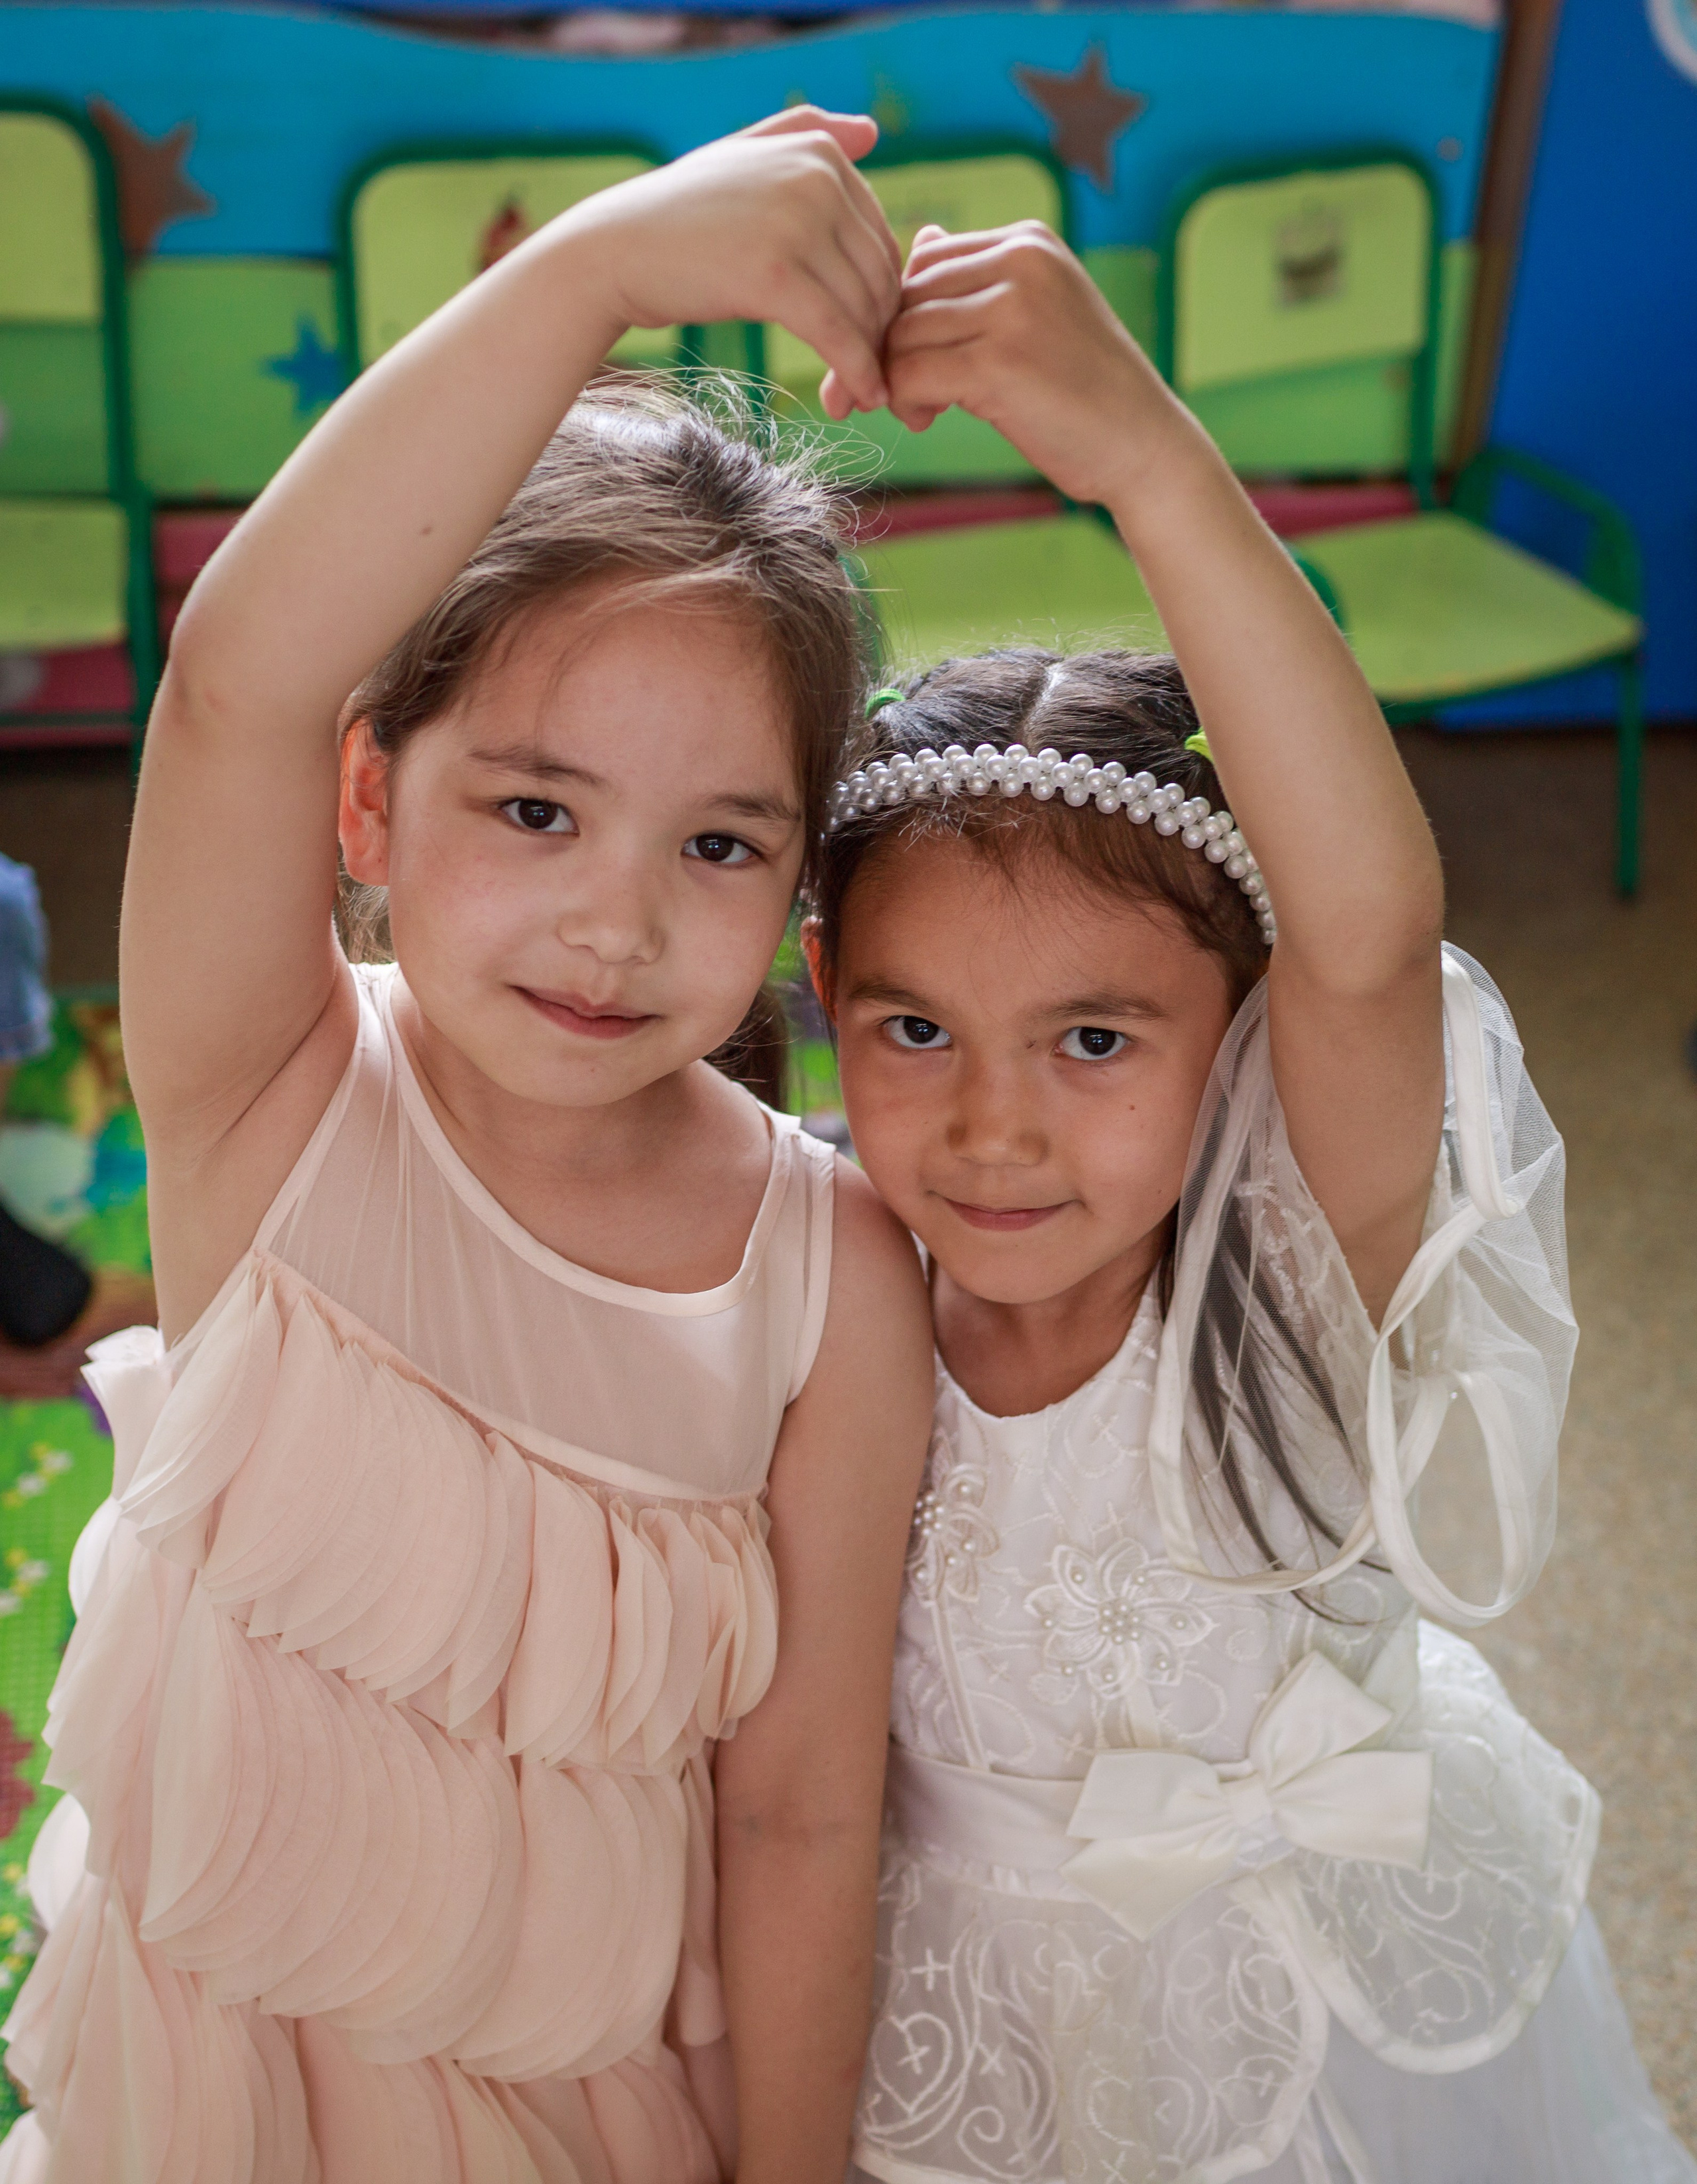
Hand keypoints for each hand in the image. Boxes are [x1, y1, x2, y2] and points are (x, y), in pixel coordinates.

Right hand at [564, 109, 901, 416]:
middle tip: (863, 382)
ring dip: (866, 364)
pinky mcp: (773, 276)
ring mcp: (795, 223)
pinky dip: (856, 373)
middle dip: (876, 337)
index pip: (882, 242)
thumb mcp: (742, 157)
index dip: (880, 300)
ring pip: (862, 310)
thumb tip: (872, 131)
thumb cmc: (677, 215)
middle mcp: (816, 177)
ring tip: (854, 398)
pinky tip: (861, 400)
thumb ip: (804, 137)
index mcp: (820, 154)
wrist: (613, 252)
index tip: (865, 341)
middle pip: (879, 278)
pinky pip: (836, 335)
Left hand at [879, 221, 1181, 501]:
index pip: (926, 258)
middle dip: (895, 347)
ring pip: (902, 334)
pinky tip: (927, 419)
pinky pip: (910, 374)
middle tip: (918, 393)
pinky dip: (905, 402)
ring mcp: (1011, 309)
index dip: (907, 313)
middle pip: (907, 294)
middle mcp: (1020, 261)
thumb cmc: (1085, 388)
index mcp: (1029, 241)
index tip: (924, 357)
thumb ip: (979, 278)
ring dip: (898, 379)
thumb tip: (922, 236)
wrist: (1144, 444)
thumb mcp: (1037, 312)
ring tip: (926, 410)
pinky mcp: (997, 364)